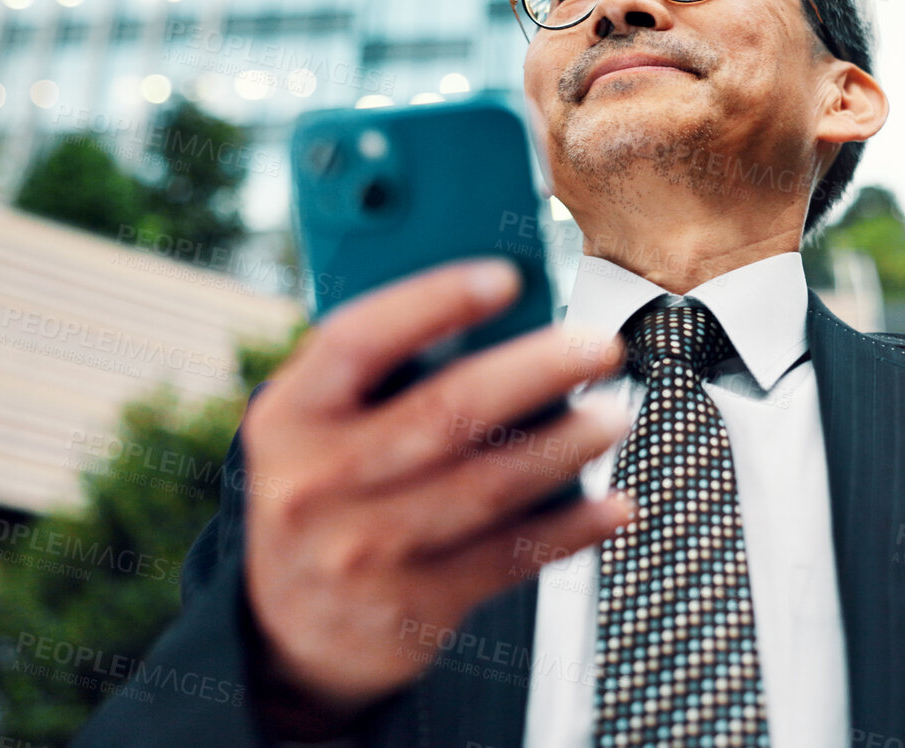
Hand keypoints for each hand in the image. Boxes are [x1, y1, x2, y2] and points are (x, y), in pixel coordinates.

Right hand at [239, 258, 631, 737]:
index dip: (434, 301)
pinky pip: (510, 558)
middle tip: (600, 346)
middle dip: (537, 371)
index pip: (358, 341)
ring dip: (567, 446)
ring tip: (614, 414)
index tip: (507, 276)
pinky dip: (572, 529)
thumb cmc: (325, 487)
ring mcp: (365, 551)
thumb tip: (501, 307)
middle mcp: (318, 483)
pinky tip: (612, 505)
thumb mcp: (316, 423)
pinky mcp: (415, 604)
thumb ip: (379, 368)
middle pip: (446, 413)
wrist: (290, 628)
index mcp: (291, 415)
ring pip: (489, 487)